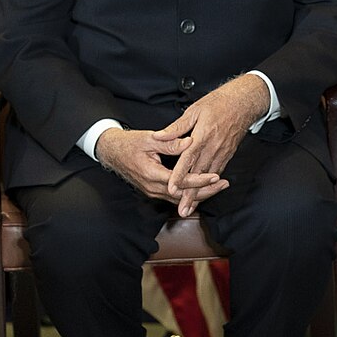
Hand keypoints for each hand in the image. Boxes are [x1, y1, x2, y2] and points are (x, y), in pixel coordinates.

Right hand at [94, 127, 227, 205]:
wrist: (112, 152)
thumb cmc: (130, 143)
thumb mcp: (150, 139)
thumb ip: (170, 142)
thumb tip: (190, 142)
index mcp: (151, 174)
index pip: (180, 182)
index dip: (199, 180)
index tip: (215, 176)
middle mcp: (152, 187)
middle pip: (183, 195)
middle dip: (205, 191)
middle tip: (223, 184)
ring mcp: (152, 191)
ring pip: (179, 198)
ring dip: (199, 194)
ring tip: (219, 187)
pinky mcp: (154, 190)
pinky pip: (174, 196)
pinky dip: (189, 193)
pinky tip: (203, 189)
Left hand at [152, 74, 270, 215]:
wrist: (243, 104)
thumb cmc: (217, 104)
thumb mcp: (194, 111)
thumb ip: (176, 127)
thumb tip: (159, 136)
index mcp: (203, 135)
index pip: (188, 158)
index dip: (179, 175)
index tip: (171, 188)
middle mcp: (213, 147)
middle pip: (199, 174)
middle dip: (190, 194)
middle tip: (182, 210)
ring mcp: (222, 152)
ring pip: (209, 177)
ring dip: (200, 194)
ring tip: (191, 208)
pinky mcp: (228, 154)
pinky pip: (217, 171)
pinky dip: (210, 184)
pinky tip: (204, 193)